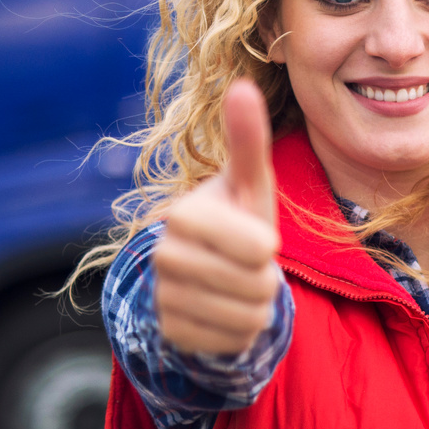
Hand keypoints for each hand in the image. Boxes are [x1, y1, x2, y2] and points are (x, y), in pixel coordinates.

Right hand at [155, 78, 280, 355]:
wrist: (208, 272)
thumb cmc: (238, 220)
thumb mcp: (251, 184)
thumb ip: (249, 139)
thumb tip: (243, 85)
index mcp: (183, 215)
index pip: (259, 248)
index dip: (267, 245)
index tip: (254, 236)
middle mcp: (162, 256)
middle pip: (256, 285)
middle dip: (265, 277)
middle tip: (247, 264)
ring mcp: (161, 298)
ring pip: (249, 317)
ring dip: (257, 305)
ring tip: (238, 285)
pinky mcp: (169, 334)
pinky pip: (233, 343)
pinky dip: (241, 332)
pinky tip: (225, 310)